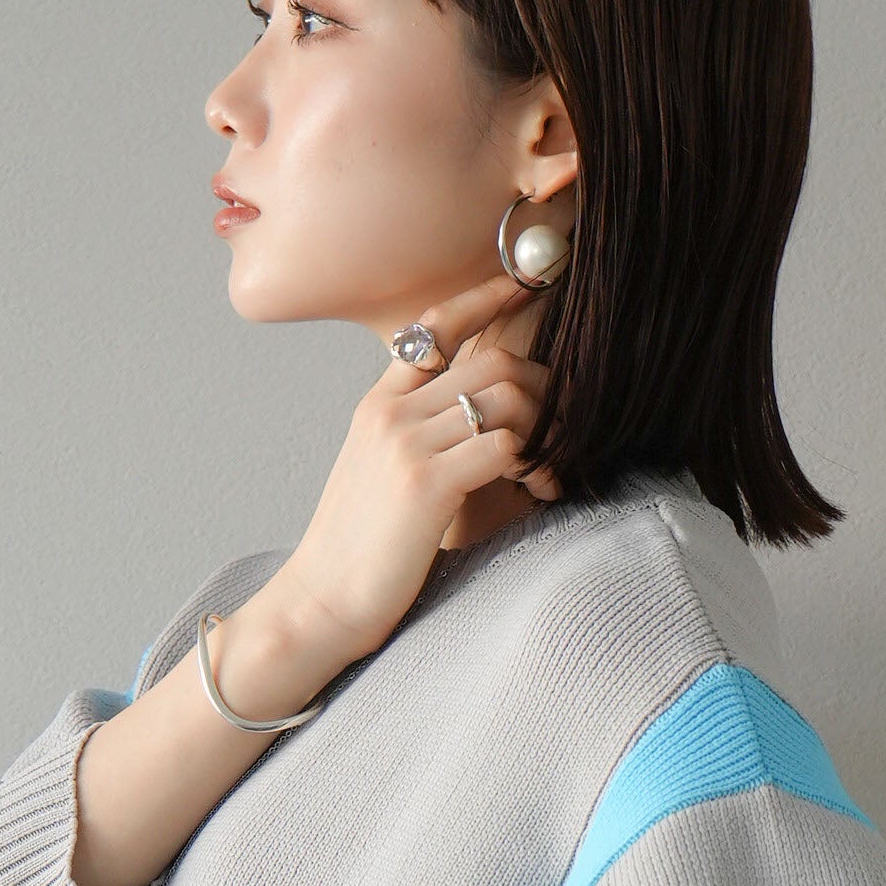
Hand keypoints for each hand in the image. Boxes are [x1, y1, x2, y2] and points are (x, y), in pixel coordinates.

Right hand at [269, 273, 562, 668]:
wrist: (321, 601)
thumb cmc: (360, 550)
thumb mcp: (379, 475)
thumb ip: (418, 437)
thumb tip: (480, 427)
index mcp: (378, 404)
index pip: (434, 327)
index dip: (483, 298)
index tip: (522, 284)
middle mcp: (391, 411)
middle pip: (492, 361)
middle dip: (544, 390)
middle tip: (564, 431)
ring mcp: (406, 443)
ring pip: (507, 397)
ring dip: (546, 431)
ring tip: (549, 473)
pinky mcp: (426, 483)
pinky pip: (505, 444)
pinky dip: (537, 463)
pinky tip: (539, 491)